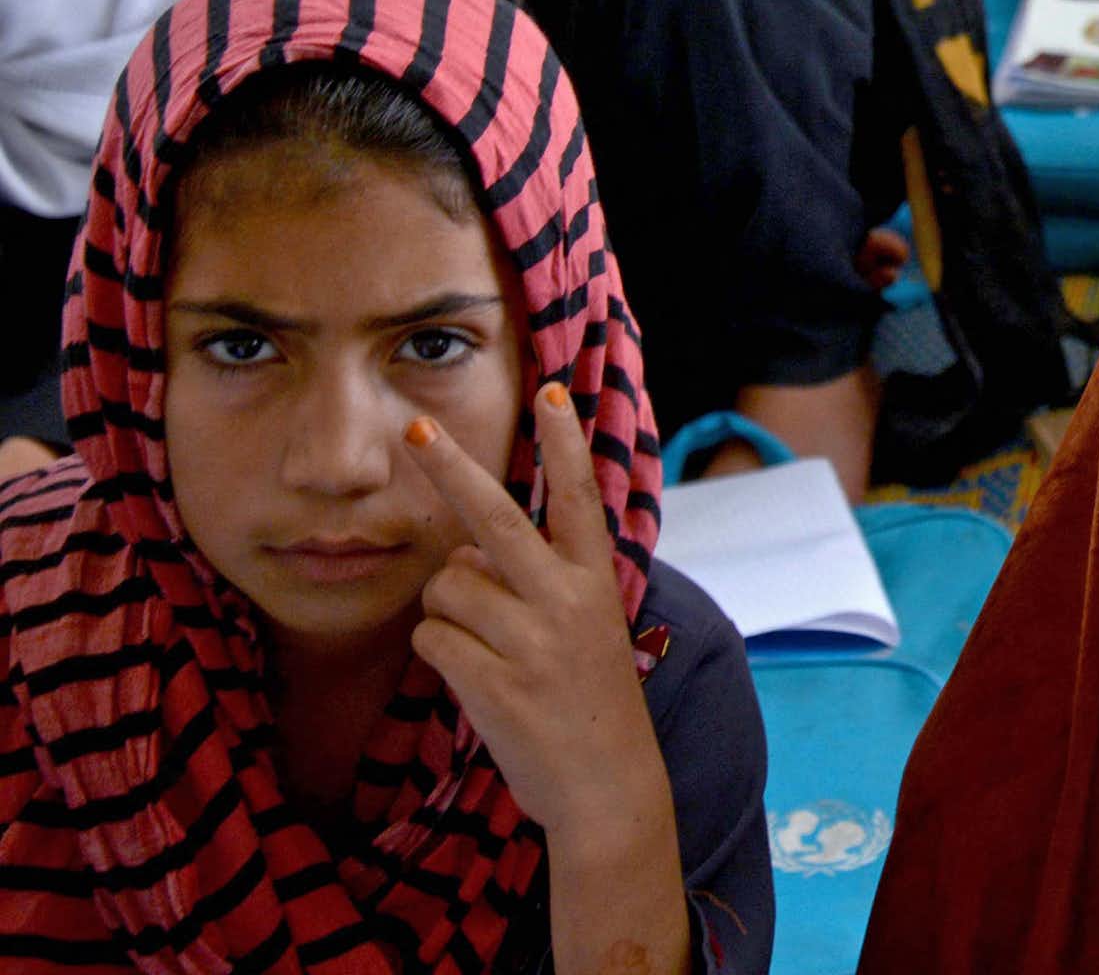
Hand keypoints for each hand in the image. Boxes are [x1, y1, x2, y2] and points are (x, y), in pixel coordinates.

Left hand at [409, 385, 667, 837]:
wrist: (606, 783)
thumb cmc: (590, 695)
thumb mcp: (587, 622)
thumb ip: (538, 579)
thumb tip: (468, 549)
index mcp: (593, 577)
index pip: (578, 495)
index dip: (565, 442)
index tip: (554, 391)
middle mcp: (563, 599)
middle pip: (494, 519)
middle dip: (449, 469)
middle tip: (416, 428)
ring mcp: (528, 642)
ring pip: (447, 587)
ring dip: (448, 609)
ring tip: (486, 645)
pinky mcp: (492, 684)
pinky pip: (432, 638)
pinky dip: (438, 651)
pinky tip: (473, 675)